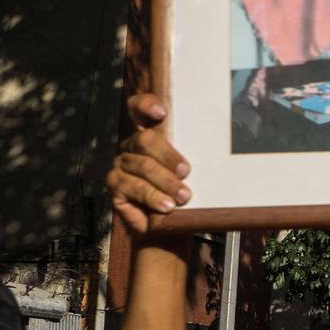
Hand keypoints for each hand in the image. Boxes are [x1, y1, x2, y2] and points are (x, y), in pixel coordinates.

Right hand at [107, 93, 191, 233]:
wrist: (165, 225)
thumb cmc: (179, 194)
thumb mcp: (187, 172)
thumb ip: (190, 157)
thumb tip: (214, 153)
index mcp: (148, 135)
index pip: (138, 108)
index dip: (145, 104)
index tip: (162, 112)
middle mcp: (131, 146)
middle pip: (145, 139)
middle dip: (169, 156)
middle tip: (186, 171)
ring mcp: (121, 165)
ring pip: (143, 166)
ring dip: (166, 182)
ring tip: (183, 196)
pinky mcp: (115, 185)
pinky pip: (134, 187)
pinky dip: (154, 197)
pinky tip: (166, 205)